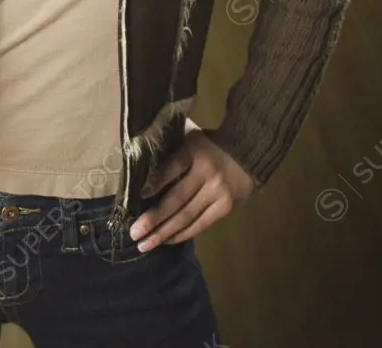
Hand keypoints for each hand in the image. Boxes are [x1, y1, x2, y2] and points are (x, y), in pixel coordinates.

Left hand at [128, 128, 255, 250]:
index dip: (153, 184)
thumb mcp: (190, 137)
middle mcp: (206, 174)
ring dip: (164, 233)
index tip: (136, 198)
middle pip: (176, 199)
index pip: (170, 169)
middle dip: (153, 218)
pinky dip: (183, 234)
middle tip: (134, 233)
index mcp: (193, 152)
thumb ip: (171, 148)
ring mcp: (217, 193)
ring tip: (145, 244)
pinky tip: (167, 240)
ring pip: (187, 217)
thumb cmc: (210, 145)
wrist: (248, 152)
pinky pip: (201, 224)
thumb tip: (142, 162)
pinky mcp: (225, 207)